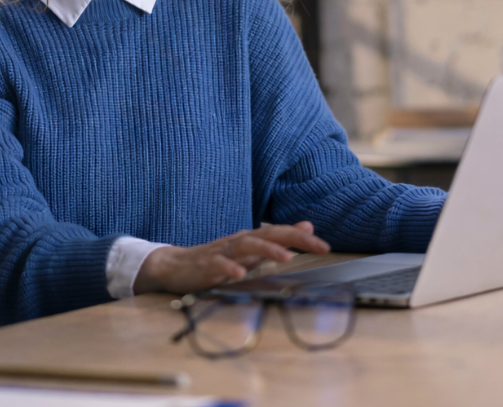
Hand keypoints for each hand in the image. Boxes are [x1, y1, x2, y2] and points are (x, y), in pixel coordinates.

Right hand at [133, 221, 329, 295]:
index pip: (281, 233)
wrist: (176, 265)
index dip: (303, 238)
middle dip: (295, 239)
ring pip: (247, 245)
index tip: (326, 246)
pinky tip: (240, 273)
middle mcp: (240, 240)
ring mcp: (223, 251)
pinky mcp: (207, 265)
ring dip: (267, 250)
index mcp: (252, 238)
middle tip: (318, 246)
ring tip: (286, 257)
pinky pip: (220, 264)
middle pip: (269, 234)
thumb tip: (306, 228)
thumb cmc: (218, 259)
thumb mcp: (251, 250)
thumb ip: (278, 240)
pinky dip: (231, 268)